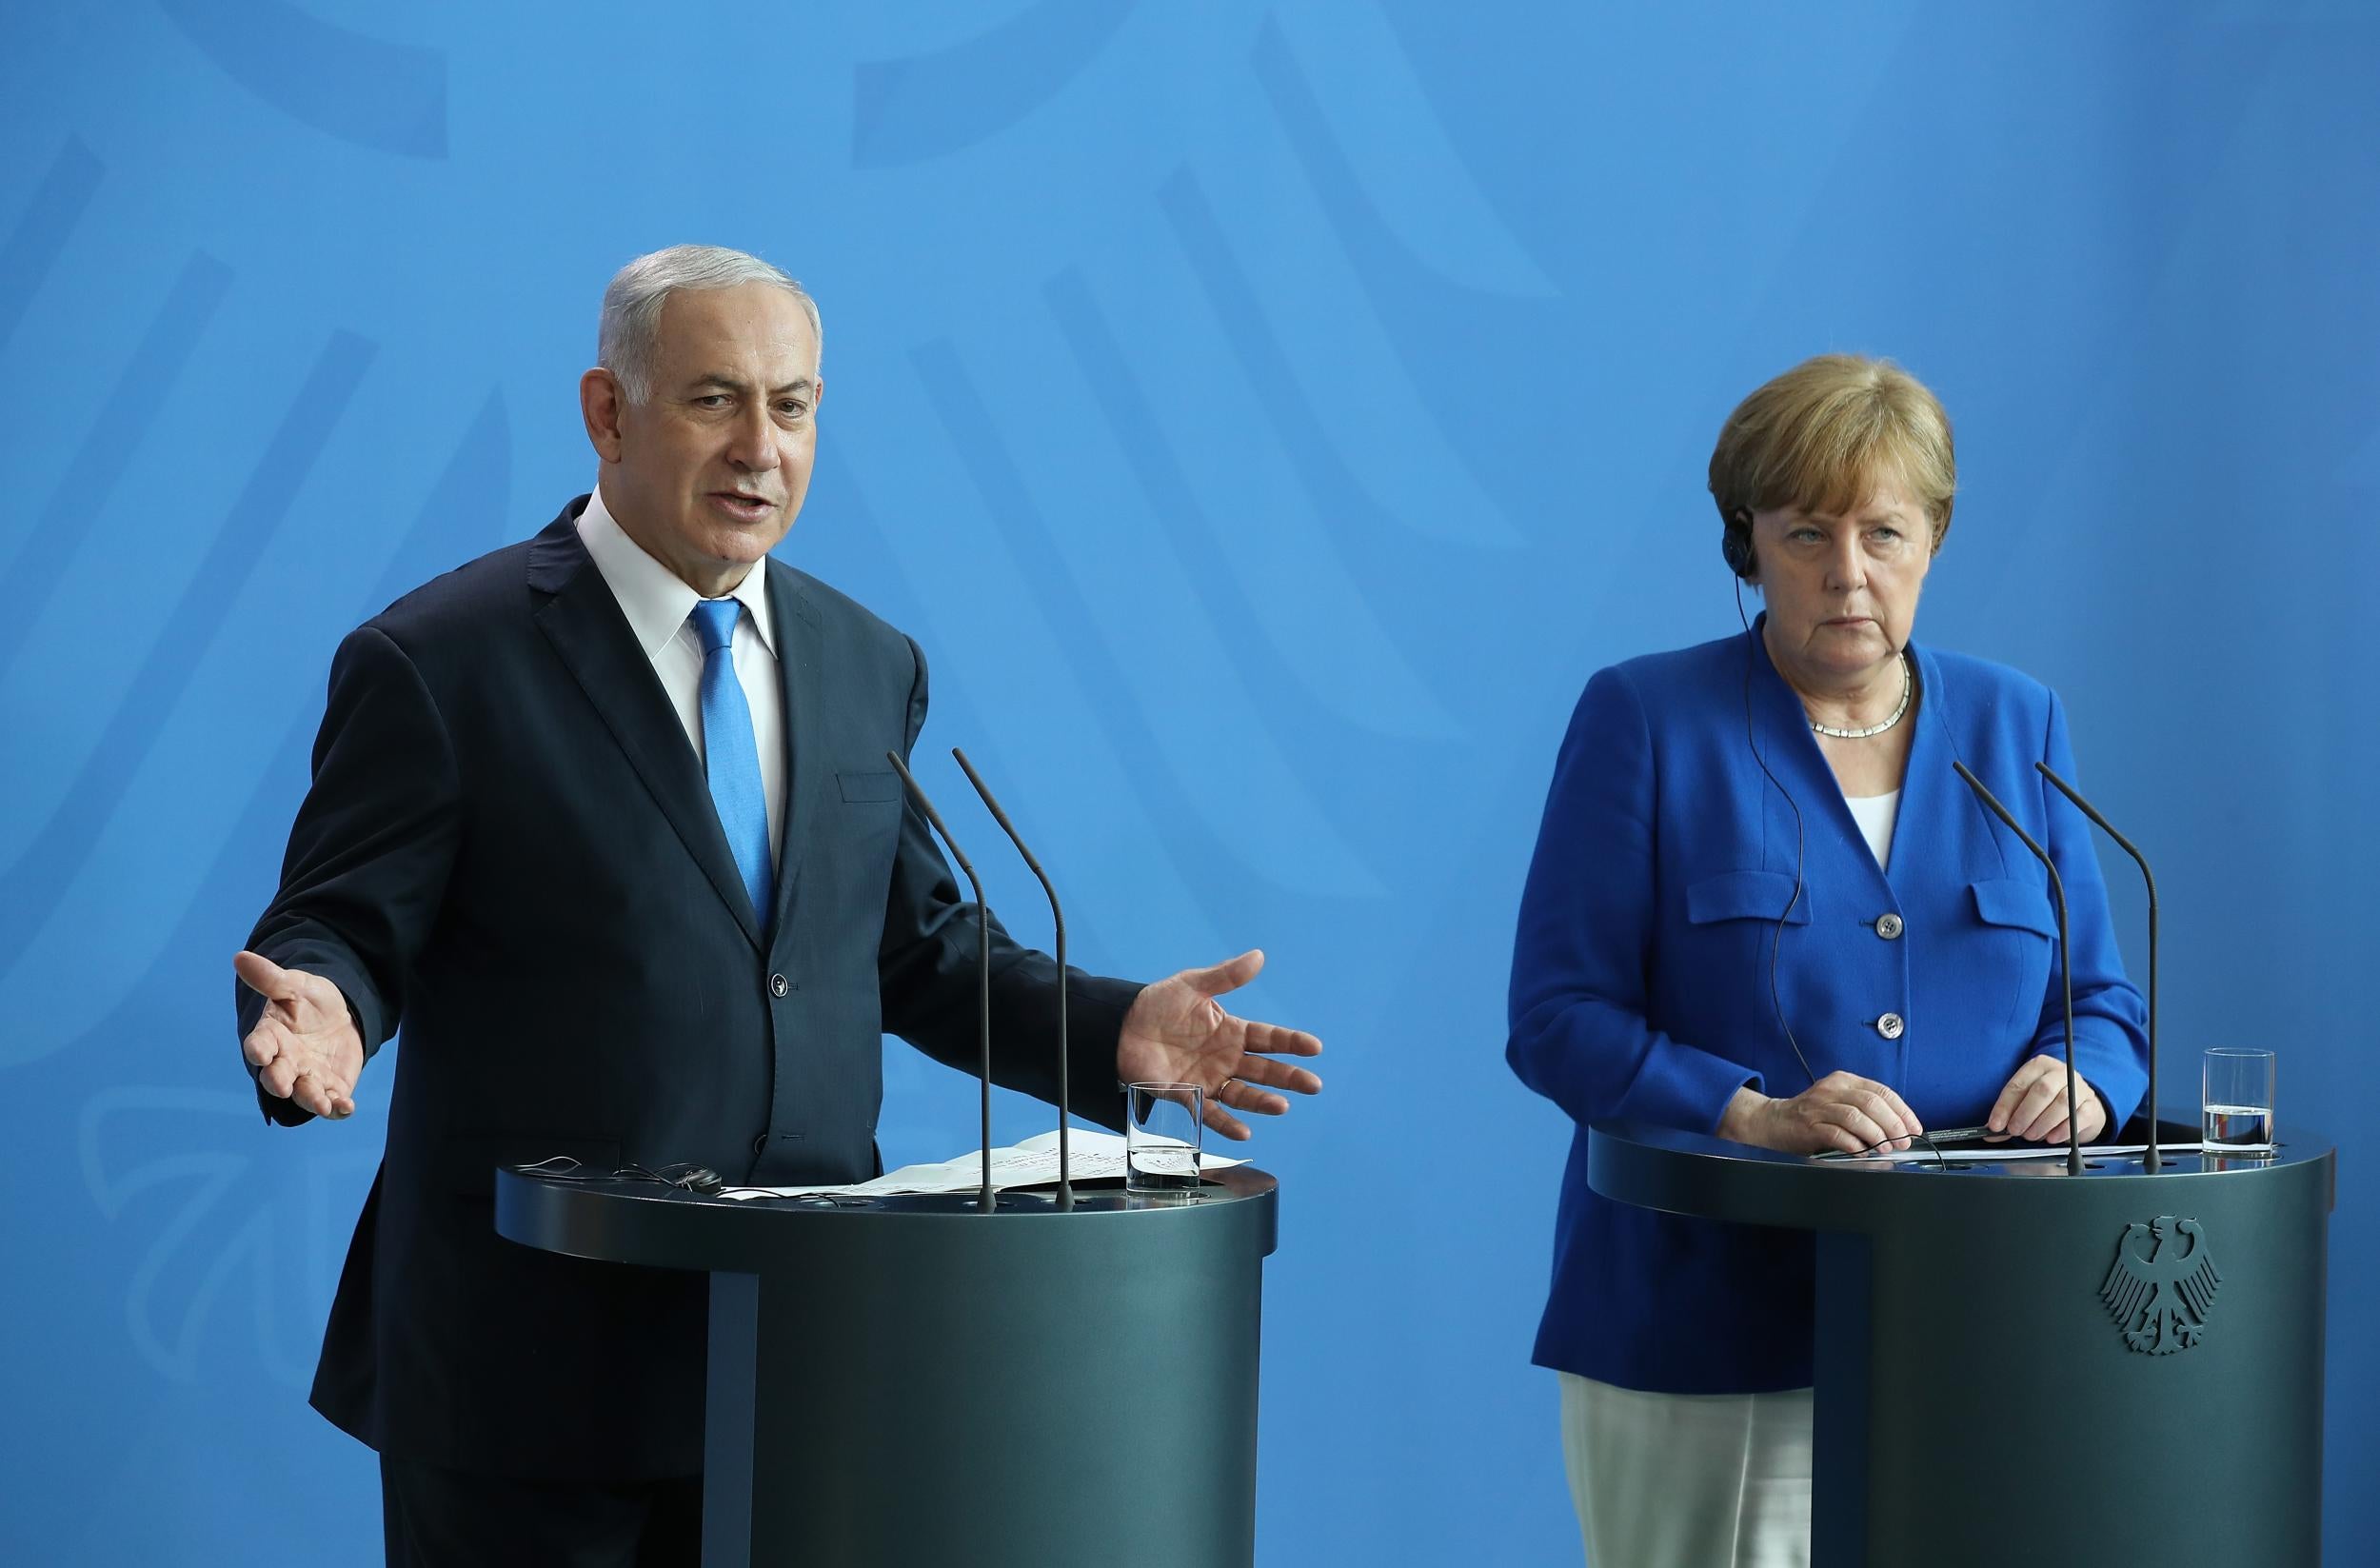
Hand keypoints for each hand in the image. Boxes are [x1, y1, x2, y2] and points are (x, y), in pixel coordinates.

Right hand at [235, 950, 363, 1119]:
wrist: (339, 1016)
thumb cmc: (309, 1001)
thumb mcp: (295, 985)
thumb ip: (271, 978)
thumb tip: (240, 957)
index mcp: (271, 1036)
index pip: (258, 1045)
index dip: (257, 1049)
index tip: (259, 1052)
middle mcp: (285, 1061)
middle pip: (277, 1076)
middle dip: (279, 1082)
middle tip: (282, 1086)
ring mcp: (308, 1077)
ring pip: (305, 1094)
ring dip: (311, 1100)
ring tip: (321, 1104)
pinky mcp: (331, 1087)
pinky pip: (332, 1103)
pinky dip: (337, 1109)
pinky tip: (346, 1107)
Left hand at [1115, 950, 1322, 1140]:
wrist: (1120, 1028)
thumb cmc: (1156, 1005)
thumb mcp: (1192, 986)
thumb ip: (1225, 976)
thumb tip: (1259, 956)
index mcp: (1231, 1032)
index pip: (1269, 1039)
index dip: (1291, 1043)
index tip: (1314, 1047)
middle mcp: (1225, 1059)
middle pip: (1264, 1071)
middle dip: (1289, 1078)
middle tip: (1313, 1085)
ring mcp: (1209, 1080)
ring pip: (1244, 1095)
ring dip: (1263, 1102)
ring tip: (1281, 1106)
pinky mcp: (1187, 1096)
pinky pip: (1210, 1113)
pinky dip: (1226, 1124)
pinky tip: (1244, 1131)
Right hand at [1719, 1072, 1923, 1155]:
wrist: (1772, 1121)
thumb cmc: (1810, 1115)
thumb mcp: (1838, 1101)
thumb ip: (1864, 1108)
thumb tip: (1898, 1128)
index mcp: (1843, 1081)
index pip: (1881, 1091)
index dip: (1902, 1111)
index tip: (1914, 1128)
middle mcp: (1831, 1089)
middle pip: (1871, 1102)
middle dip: (1893, 1124)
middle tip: (1902, 1141)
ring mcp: (1819, 1106)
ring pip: (1856, 1116)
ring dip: (1876, 1134)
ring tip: (1886, 1148)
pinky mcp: (1809, 1125)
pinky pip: (1837, 1134)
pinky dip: (1854, 1144)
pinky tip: (1862, 1151)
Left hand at [1988, 1056, 2105, 1143]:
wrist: (2081, 1106)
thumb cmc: (2048, 1101)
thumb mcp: (2026, 1101)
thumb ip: (2009, 1114)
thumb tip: (1992, 1132)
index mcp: (2039, 1066)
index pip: (2018, 1084)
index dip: (2004, 1106)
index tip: (1995, 1125)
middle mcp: (2061, 1072)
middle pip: (2042, 1090)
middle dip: (2025, 1114)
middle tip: (2015, 1131)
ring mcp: (2080, 1088)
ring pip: (2061, 1103)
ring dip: (2042, 1123)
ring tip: (2031, 1136)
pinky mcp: (2092, 1105)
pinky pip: (2078, 1117)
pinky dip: (2062, 1130)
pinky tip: (2051, 1138)